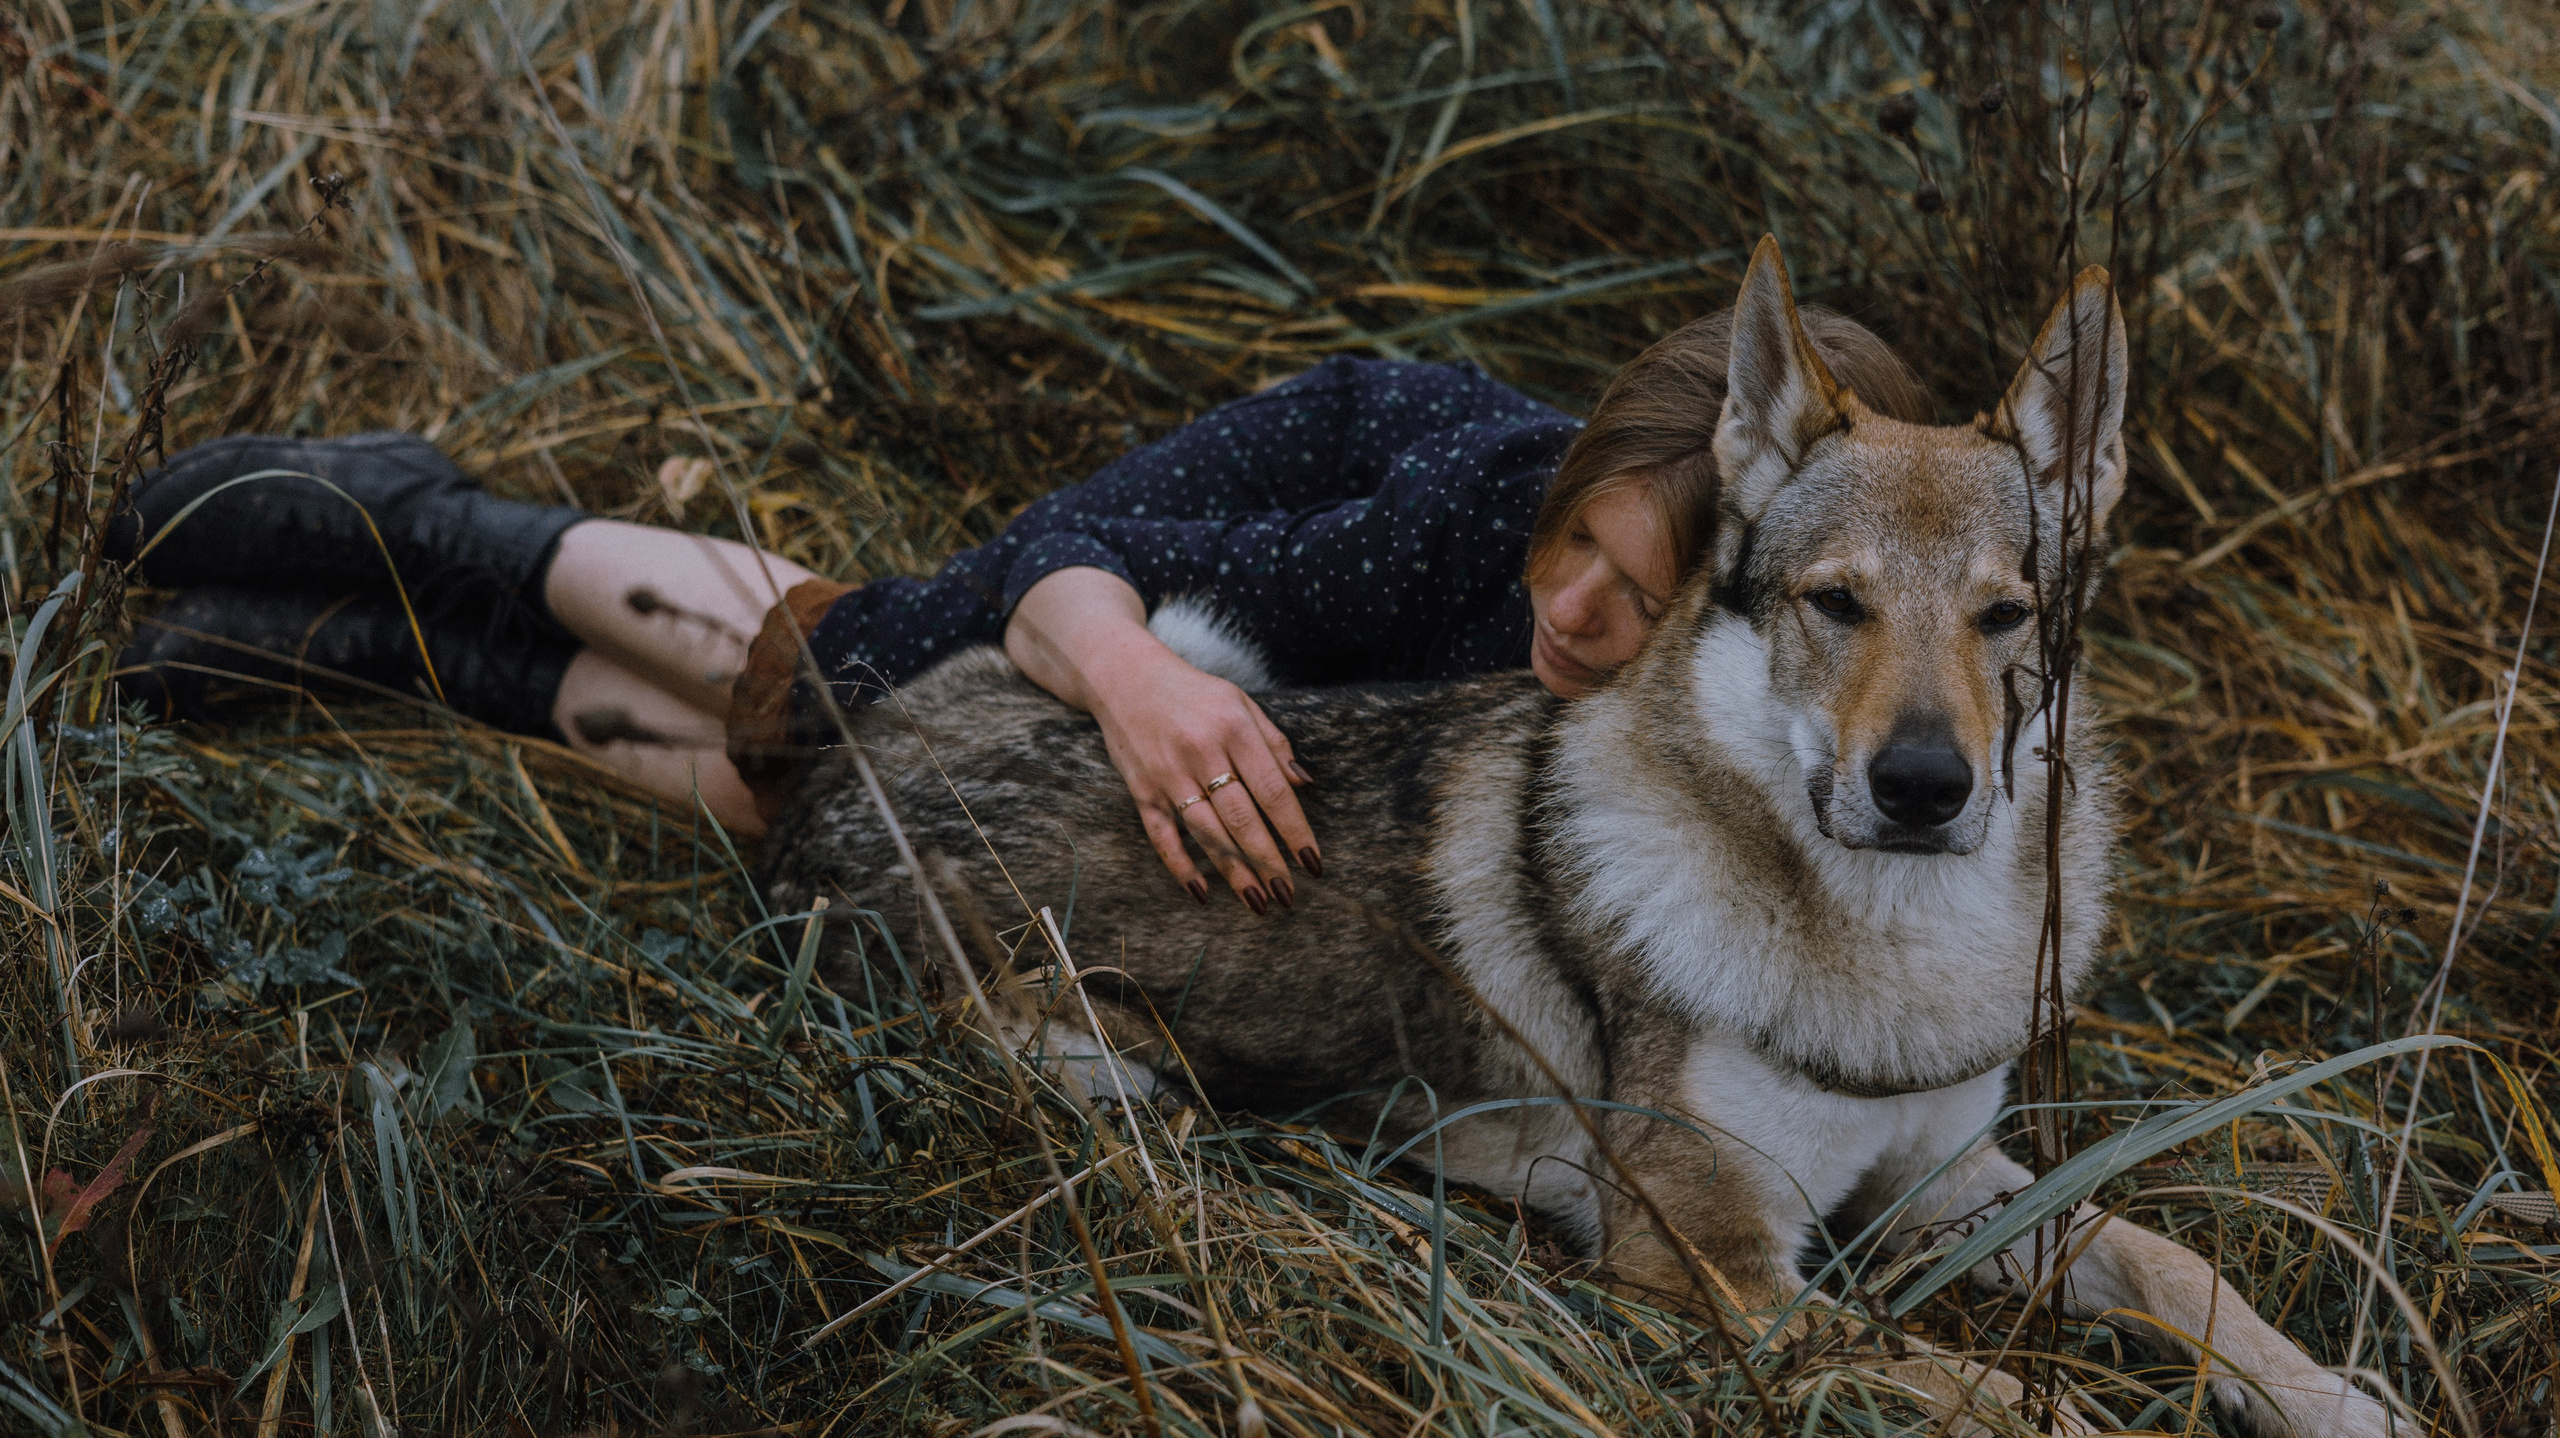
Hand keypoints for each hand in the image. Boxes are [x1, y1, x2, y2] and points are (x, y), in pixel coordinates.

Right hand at [1090, 646, 1319, 911]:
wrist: (1124, 677)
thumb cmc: (1193, 694)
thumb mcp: (1240, 703)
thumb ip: (1273, 742)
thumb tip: (1304, 784)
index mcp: (1234, 729)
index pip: (1273, 790)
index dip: (1295, 830)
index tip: (1312, 863)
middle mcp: (1201, 753)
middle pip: (1242, 819)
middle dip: (1268, 861)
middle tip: (1288, 895)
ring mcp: (1168, 775)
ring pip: (1206, 833)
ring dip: (1234, 872)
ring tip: (1258, 902)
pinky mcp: (1142, 790)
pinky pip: (1163, 836)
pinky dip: (1182, 866)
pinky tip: (1203, 891)